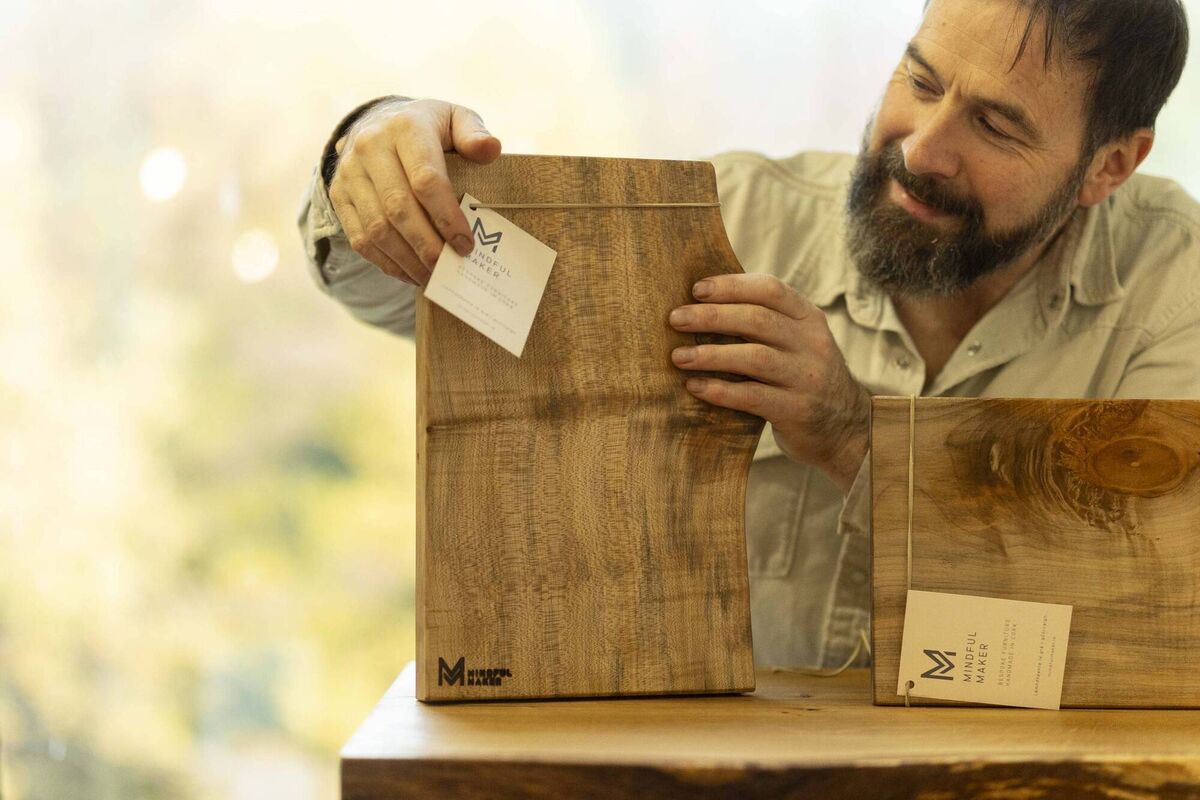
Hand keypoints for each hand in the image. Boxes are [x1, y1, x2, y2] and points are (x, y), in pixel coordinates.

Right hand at [328, 97, 501, 285]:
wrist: (377, 123)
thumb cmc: (427, 127)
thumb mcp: (454, 119)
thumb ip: (474, 133)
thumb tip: (491, 149)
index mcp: (405, 127)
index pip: (425, 180)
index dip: (446, 217)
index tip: (465, 244)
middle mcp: (371, 147)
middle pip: (398, 209)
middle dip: (427, 245)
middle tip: (450, 267)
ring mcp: (350, 173)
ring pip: (377, 228)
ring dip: (407, 260)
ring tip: (433, 276)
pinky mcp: (338, 195)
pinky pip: (359, 238)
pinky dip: (386, 262)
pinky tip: (410, 272)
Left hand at [668, 273, 870, 493]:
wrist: (845, 429)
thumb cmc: (802, 377)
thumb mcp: (796, 342)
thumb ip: (764, 323)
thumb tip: (702, 304)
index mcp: (809, 318)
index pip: (770, 289)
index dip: (731, 286)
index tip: (696, 289)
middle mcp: (812, 343)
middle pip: (757, 319)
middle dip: (712, 316)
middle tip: (676, 319)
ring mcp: (807, 377)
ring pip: (754, 357)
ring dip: (711, 354)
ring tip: (678, 356)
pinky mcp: (797, 410)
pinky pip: (753, 396)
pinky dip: (721, 390)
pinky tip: (695, 386)